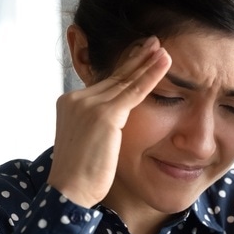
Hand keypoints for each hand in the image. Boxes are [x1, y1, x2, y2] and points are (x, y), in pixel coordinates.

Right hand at [47, 37, 171, 206]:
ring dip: (146, 61)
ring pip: (125, 80)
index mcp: (70, 104)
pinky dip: (151, 75)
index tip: (139, 56)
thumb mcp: (86, 144)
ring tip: (162, 47)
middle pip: (114, 77)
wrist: (69, 192)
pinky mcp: (104, 115)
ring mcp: (89, 104)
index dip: (124, 69)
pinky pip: (134, 91)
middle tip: (153, 42)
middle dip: (136, 59)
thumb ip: (98, 127)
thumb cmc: (80, 178)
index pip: (103, 83)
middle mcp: (77, 99)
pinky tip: (164, 61)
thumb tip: (112, 127)